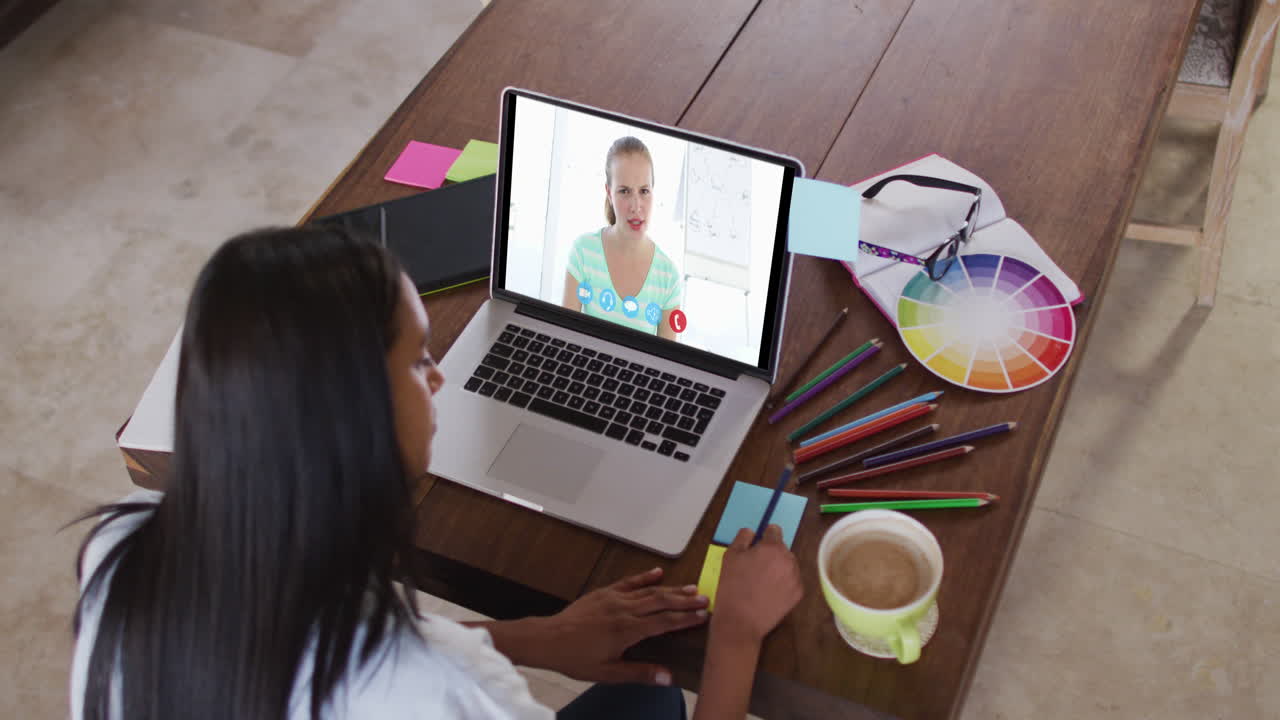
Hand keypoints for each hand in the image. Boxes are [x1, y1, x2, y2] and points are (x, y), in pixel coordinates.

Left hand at [526, 567, 708, 684]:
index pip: (664, 621)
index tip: (703, 616)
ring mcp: (614, 598)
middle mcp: (624, 610)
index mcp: (628, 630)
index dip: (686, 618)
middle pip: (661, 602)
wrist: (548, 639)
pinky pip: (629, 582)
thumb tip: (667, 677)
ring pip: (649, 590)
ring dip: (671, 589)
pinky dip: (645, 577)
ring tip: (691, 587)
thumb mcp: (608, 673)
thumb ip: (639, 672)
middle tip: (705, 598)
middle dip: (685, 600)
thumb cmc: (576, 658)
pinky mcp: (604, 593)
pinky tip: (658, 573)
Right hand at [711, 525, 802, 644]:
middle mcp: (788, 560)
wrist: (740, 621)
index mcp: (772, 547)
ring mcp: (796, 578)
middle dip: (771, 553)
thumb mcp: (730, 556)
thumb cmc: (732, 587)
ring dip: (779, 567)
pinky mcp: (798, 594)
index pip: (774, 530)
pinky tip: (769, 591)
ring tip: (762, 581)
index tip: (758, 543)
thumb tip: (751, 532)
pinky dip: (784, 583)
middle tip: (756, 567)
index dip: (765, 535)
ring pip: (788, 565)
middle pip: (782, 548)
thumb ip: (742, 538)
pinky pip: (792, 581)